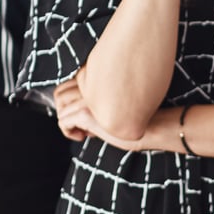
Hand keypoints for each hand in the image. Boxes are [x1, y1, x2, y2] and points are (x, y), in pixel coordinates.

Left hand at [51, 78, 166, 151]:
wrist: (155, 125)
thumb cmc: (139, 117)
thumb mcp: (114, 102)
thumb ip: (98, 98)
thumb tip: (76, 111)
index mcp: (98, 76)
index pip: (67, 84)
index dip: (71, 102)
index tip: (86, 116)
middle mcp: (91, 84)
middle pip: (59, 94)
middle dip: (64, 111)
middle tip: (80, 124)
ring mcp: (88, 97)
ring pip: (60, 108)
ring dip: (67, 122)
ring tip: (84, 131)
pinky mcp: (87, 112)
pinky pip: (63, 121)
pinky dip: (68, 132)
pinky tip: (83, 136)